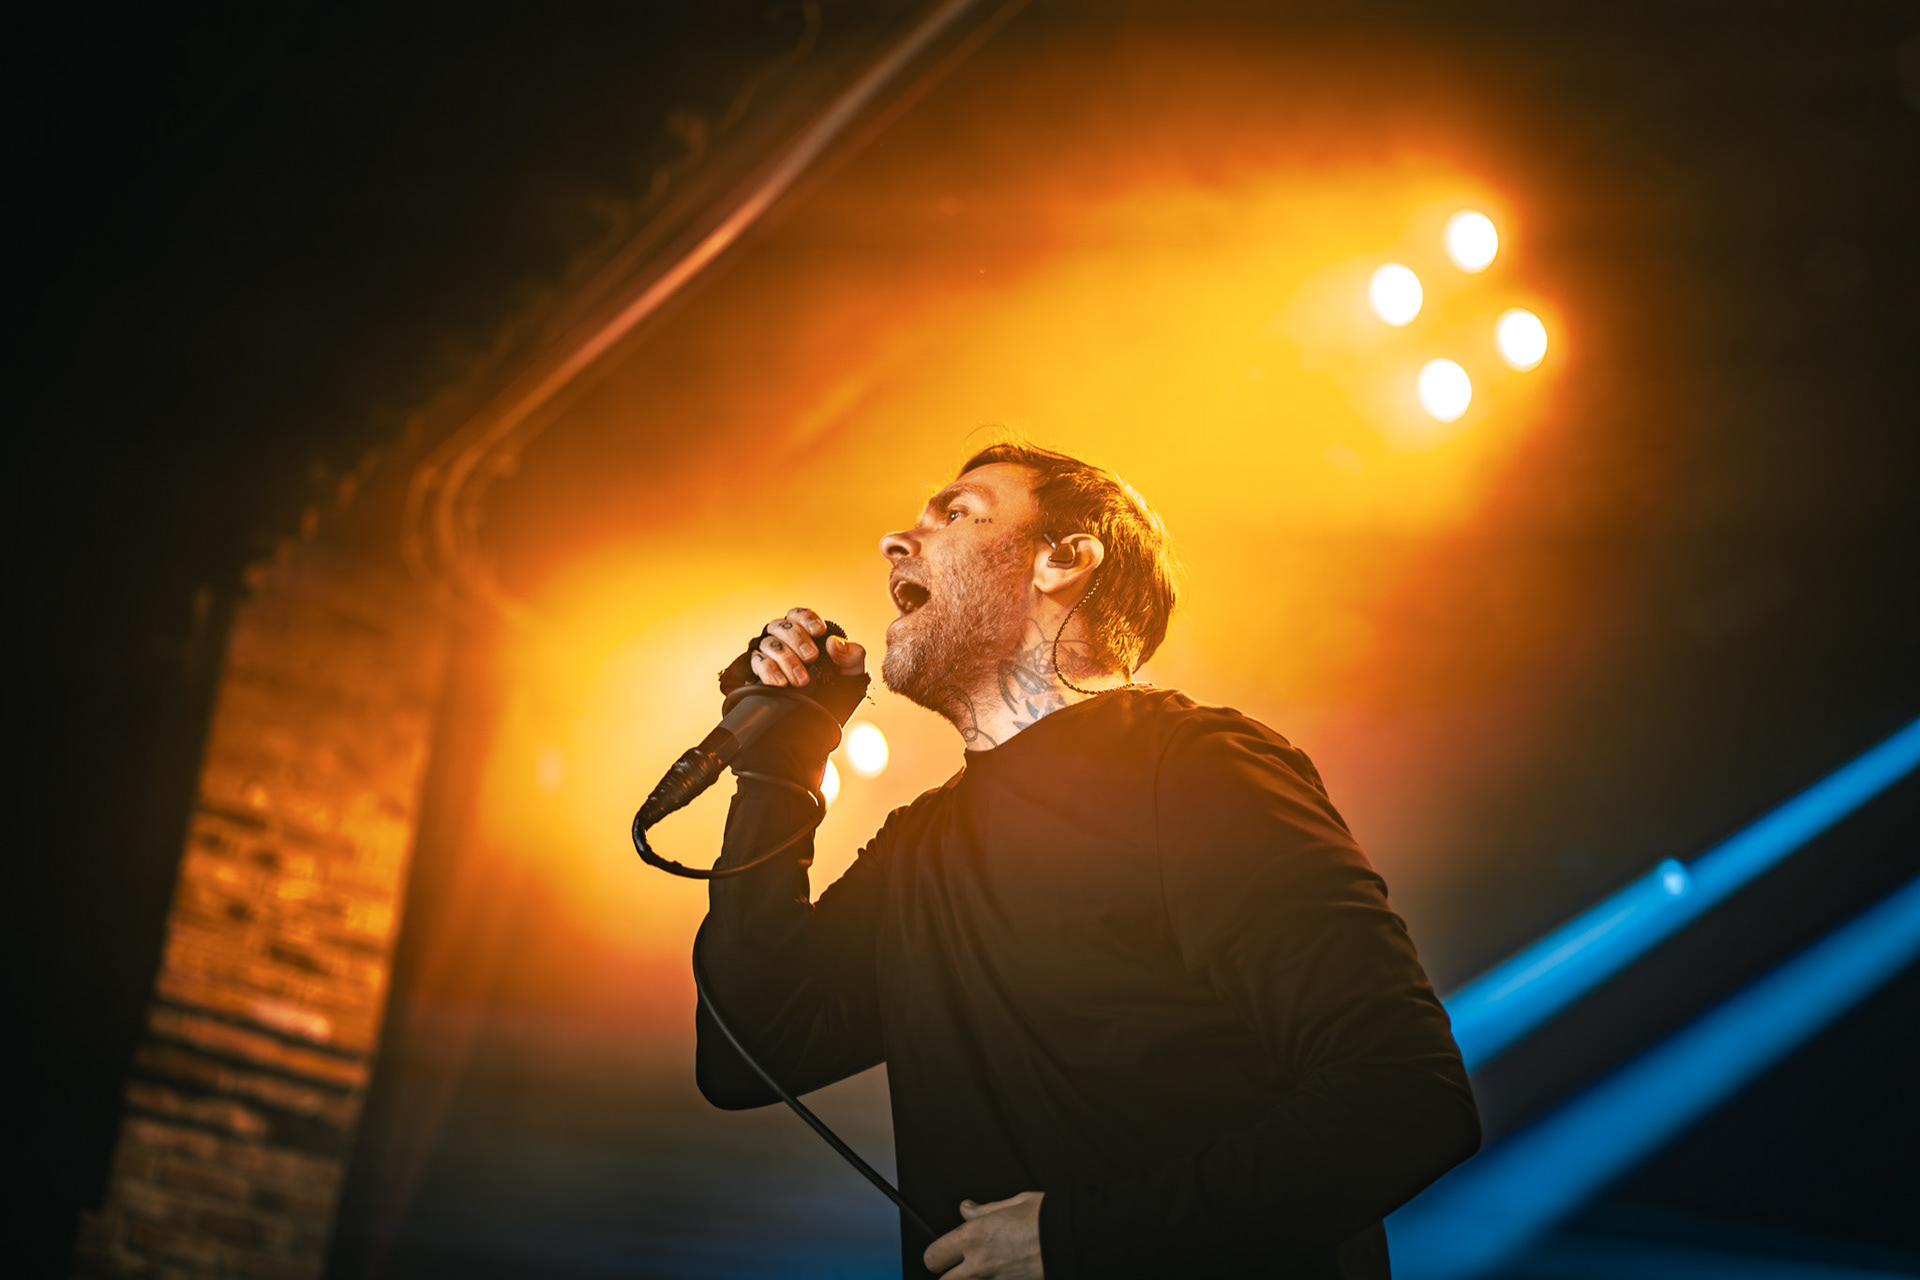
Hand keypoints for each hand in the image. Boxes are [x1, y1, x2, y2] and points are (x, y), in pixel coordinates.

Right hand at [750, 607, 865, 687]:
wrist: (825, 708)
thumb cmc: (838, 682)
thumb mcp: (851, 669)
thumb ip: (850, 654)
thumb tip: (834, 643)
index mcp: (804, 631)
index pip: (799, 615)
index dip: (807, 619)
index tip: (819, 631)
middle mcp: (783, 638)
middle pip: (781, 626)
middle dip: (797, 640)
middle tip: (811, 656)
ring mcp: (770, 652)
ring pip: (769, 644)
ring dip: (786, 659)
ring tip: (801, 679)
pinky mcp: (759, 670)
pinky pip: (758, 663)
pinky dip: (769, 671)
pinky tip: (781, 682)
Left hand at [923, 1192, 1044, 1278]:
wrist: (1078, 1238)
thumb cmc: (1048, 1216)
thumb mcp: (1015, 1203)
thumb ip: (985, 1211)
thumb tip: (966, 1210)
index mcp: (975, 1235)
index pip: (935, 1255)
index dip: (937, 1255)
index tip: (944, 1252)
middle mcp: (980, 1263)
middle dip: (949, 1274)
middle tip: (959, 1266)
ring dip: (970, 1279)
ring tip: (983, 1268)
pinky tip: (1004, 1271)